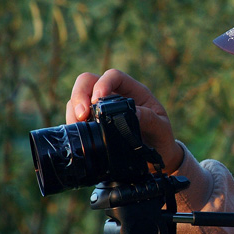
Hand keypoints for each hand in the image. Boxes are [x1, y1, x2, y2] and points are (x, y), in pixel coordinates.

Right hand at [65, 69, 183, 173]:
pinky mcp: (92, 123)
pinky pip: (75, 116)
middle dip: (80, 94)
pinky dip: (72, 122)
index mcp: (134, 91)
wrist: (156, 157)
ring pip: (77, 98)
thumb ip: (148, 119)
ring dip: (74, 111)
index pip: (114, 76)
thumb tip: (131, 113)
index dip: (103, 83)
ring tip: (79, 126)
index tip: (98, 100)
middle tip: (82, 115)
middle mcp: (115, 96)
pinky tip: (78, 132)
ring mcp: (101, 109)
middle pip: (88, 81)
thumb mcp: (161, 128)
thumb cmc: (161, 138)